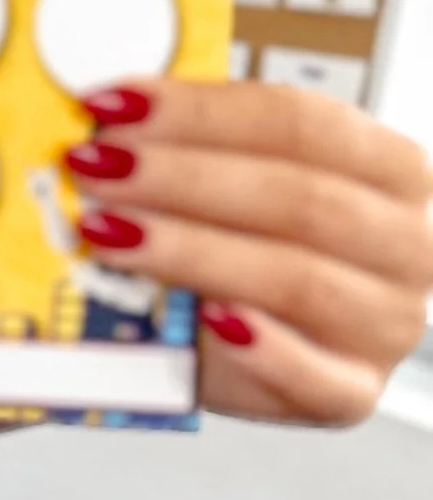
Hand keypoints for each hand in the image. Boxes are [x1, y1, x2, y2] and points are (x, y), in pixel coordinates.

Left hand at [62, 78, 432, 425]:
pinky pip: (313, 378)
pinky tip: (204, 319)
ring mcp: (387, 324)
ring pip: (296, 279)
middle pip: (299, 199)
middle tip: (98, 168)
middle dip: (184, 178)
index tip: (114, 106)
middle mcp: (409, 244)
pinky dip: (260, 350)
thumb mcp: (231, 182)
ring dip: (192, 251)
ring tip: (108, 233)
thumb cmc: (244, 244)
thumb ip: (195, 146)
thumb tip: (110, 113)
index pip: (303, 124)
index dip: (203, 113)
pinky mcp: (353, 393)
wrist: (244, 342)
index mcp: (394, 169)